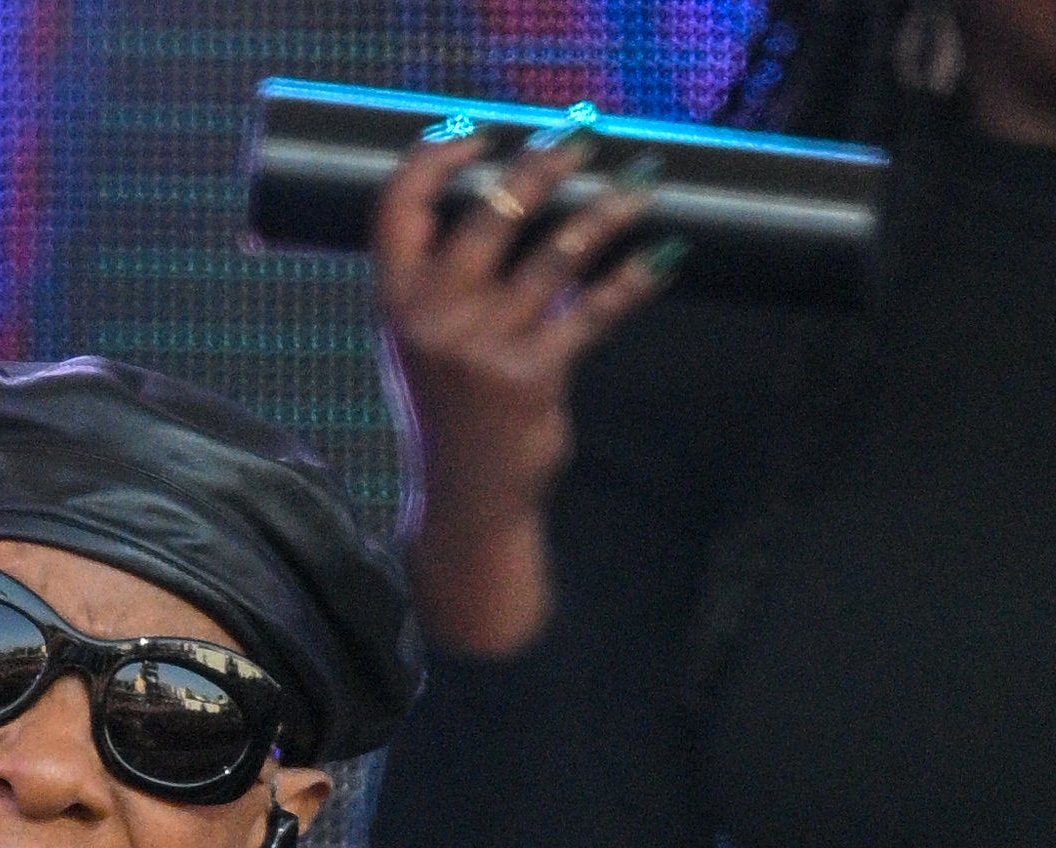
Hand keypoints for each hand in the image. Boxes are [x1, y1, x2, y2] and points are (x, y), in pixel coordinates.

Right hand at [371, 129, 665, 655]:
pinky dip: (633, 280)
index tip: (480, 134)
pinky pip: (594, 311)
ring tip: (638, 183)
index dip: (435, 157)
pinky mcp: (532, 378)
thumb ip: (447, 283)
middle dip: (543, 164)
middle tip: (580, 136)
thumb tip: (521, 204)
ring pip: (556, 253)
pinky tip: (661, 258)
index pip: (399, 206)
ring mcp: (483, 348)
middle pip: (491, 210)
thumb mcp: (424, 347)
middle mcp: (433, 319)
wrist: (466, 506)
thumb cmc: (452, 417)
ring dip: (606, 209)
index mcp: (395, 305)